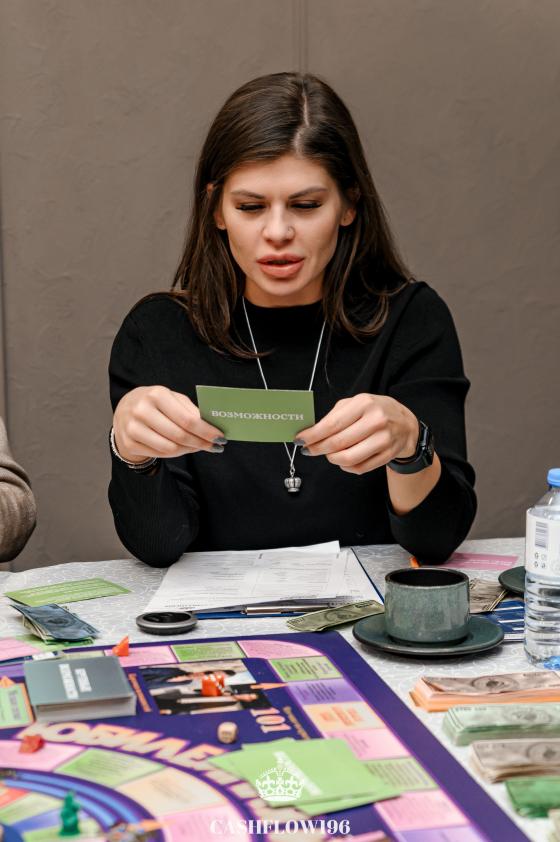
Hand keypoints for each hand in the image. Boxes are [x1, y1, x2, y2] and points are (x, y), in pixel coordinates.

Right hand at [113, 386, 225, 462]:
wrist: (125, 409)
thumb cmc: (156, 403)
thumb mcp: (173, 399)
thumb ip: (191, 411)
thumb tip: (212, 426)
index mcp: (157, 395)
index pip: (187, 419)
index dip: (206, 431)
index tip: (220, 437)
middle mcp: (142, 410)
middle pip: (179, 435)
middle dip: (201, 443)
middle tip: (214, 446)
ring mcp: (133, 428)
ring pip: (170, 448)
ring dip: (189, 450)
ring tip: (199, 447)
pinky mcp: (129, 443)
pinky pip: (160, 454)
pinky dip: (175, 454)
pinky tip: (183, 449)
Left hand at [295, 393, 418, 474]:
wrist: (405, 423)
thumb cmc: (375, 411)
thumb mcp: (355, 404)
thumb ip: (333, 416)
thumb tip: (311, 432)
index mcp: (364, 404)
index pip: (332, 424)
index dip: (312, 435)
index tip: (300, 440)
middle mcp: (376, 421)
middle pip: (338, 443)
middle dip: (318, 449)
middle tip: (309, 450)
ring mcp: (384, 439)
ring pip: (348, 458)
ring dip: (332, 459)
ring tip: (328, 454)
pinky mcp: (387, 455)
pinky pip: (359, 468)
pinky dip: (346, 466)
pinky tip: (343, 460)